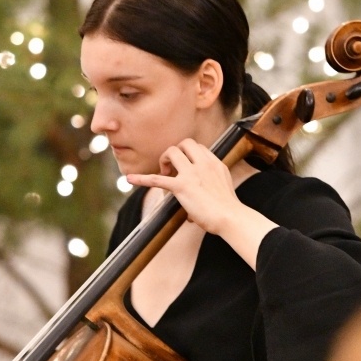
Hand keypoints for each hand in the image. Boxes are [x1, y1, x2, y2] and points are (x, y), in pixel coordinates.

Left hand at [126, 139, 241, 235]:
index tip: (185, 167)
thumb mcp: (224, 185)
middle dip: (176, 152)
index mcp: (214, 162)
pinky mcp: (181, 186)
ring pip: (172, 151)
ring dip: (165, 160)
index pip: (198, 147)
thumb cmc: (228, 207)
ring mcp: (192, 173)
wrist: (230, 217)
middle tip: (172, 168)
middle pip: (185, 143)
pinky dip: (142, 178)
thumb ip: (212, 181)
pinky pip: (157, 179)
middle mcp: (203, 163)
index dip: (189, 155)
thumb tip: (201, 190)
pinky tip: (130, 179)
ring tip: (164, 172)